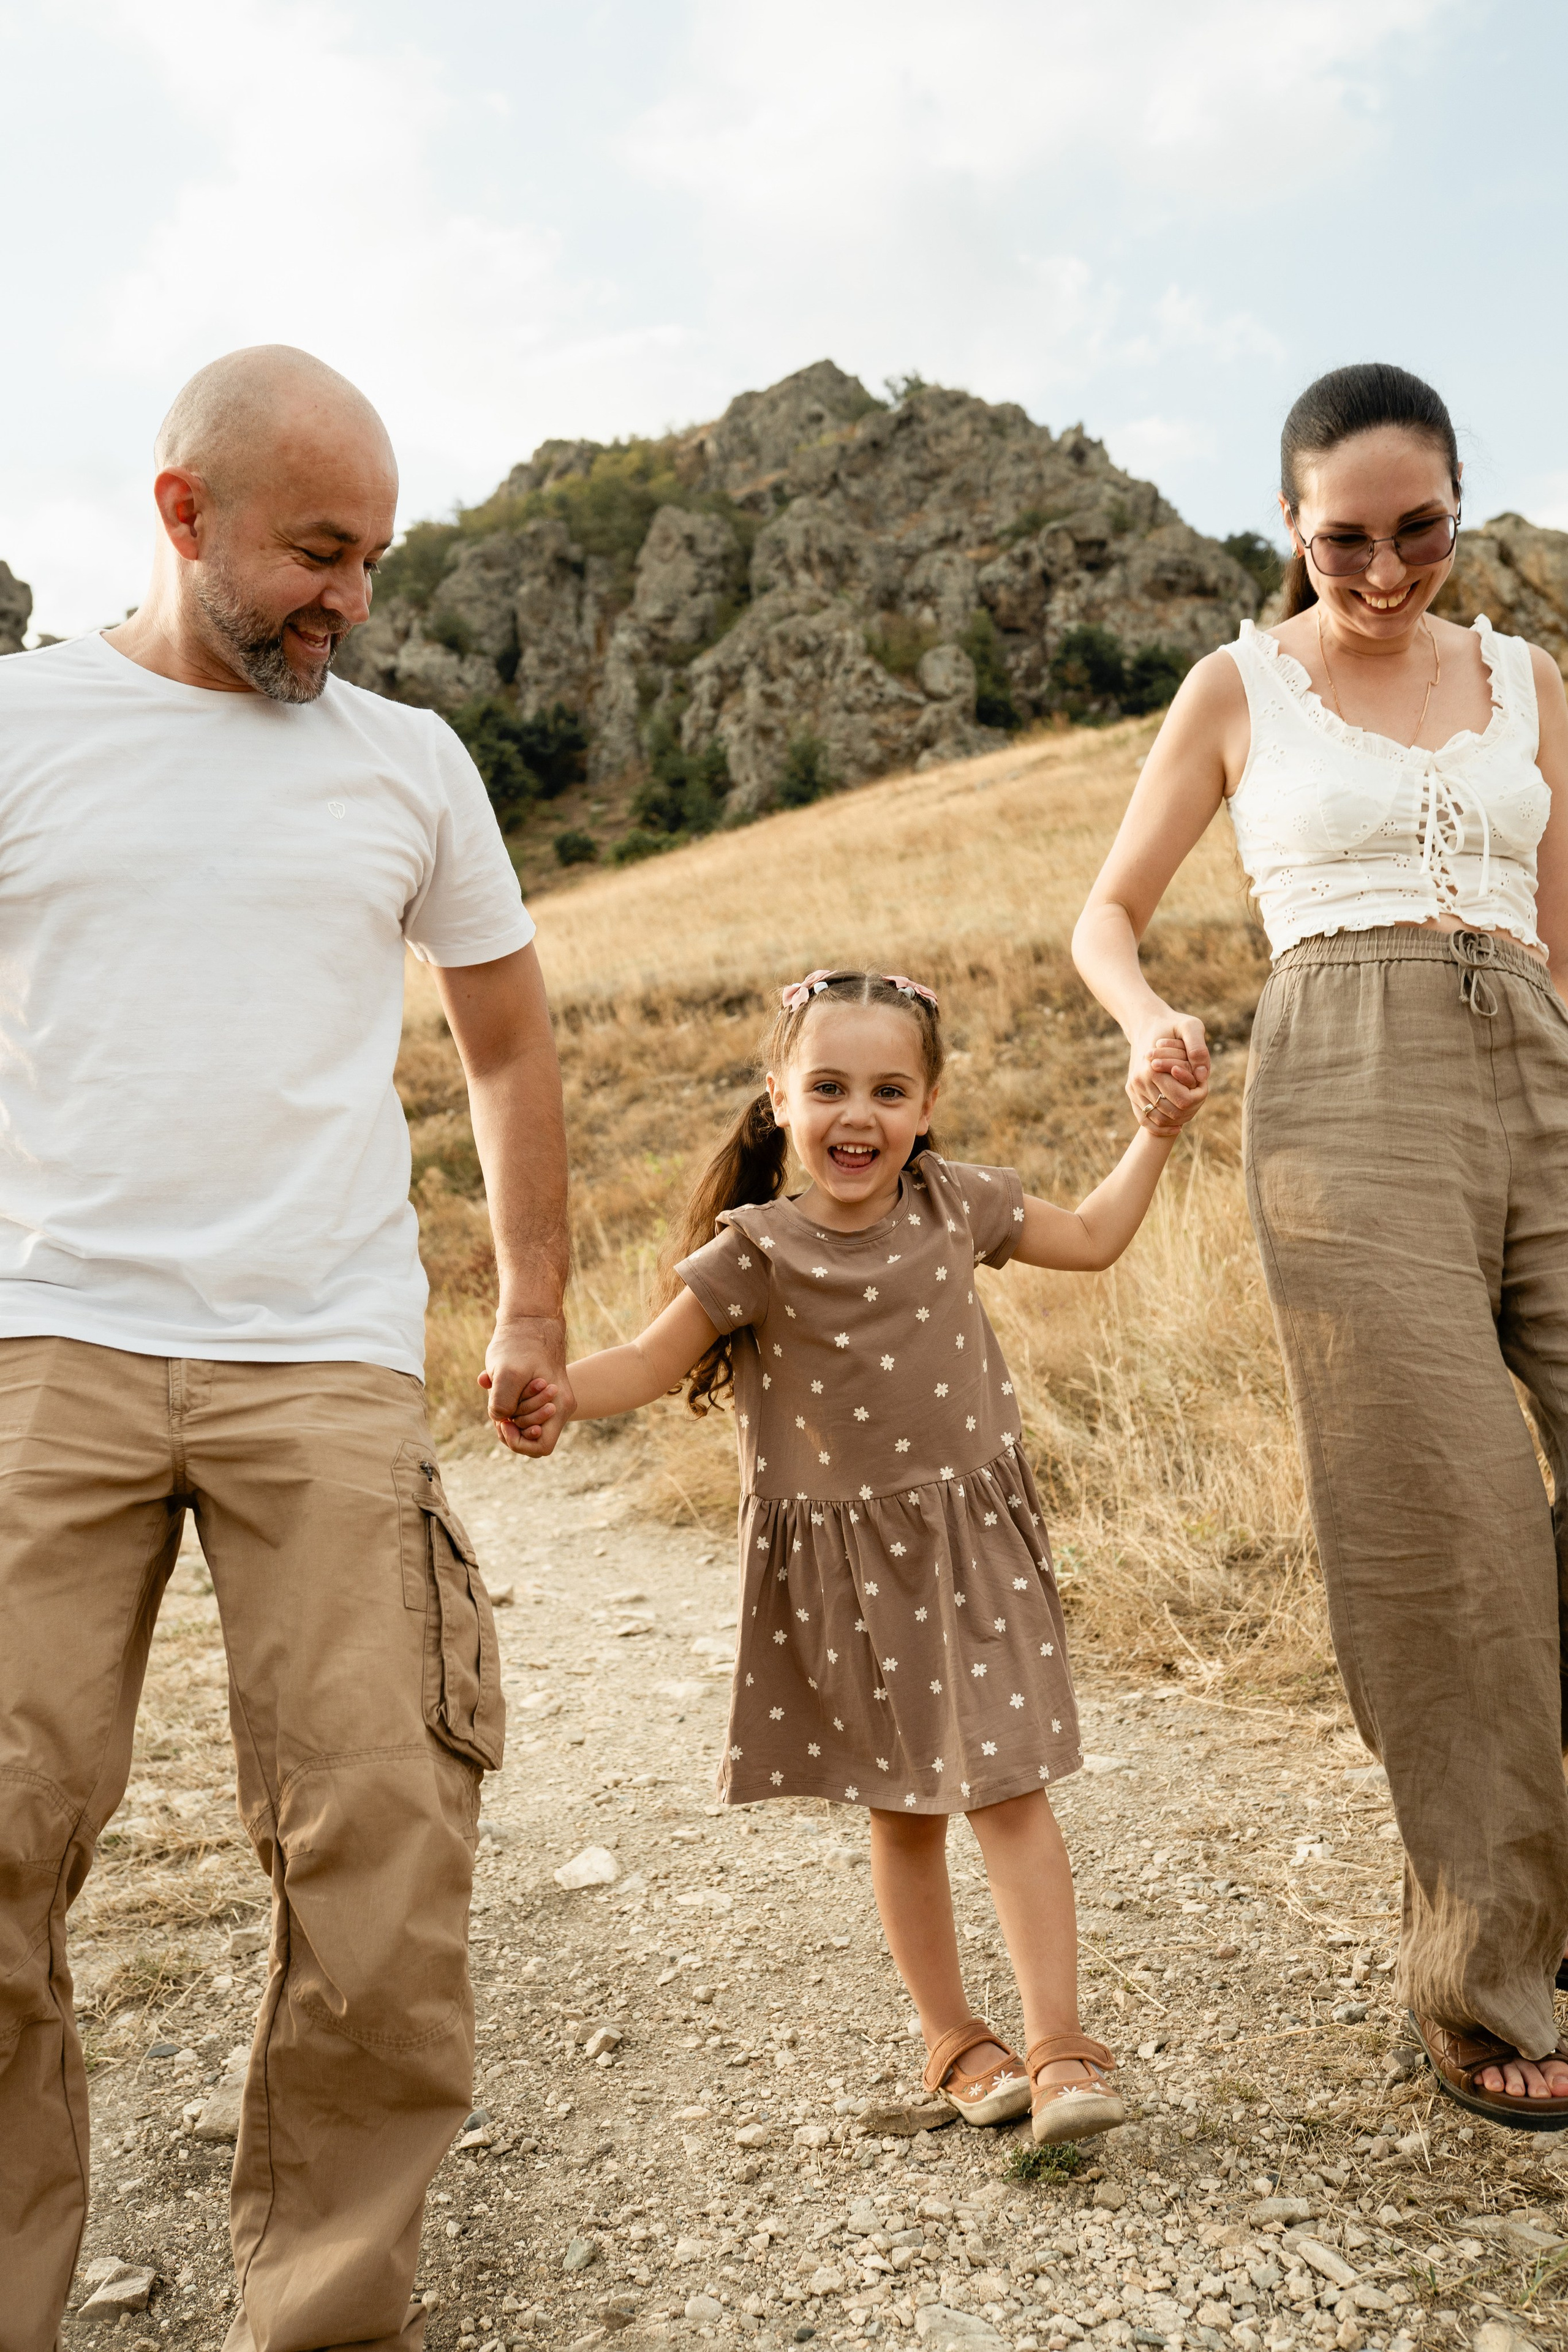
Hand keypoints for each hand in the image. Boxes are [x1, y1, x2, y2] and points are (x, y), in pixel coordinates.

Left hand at [478, 1314, 575, 1457]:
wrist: (531, 1319)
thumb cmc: (520, 1343)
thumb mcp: (506, 1372)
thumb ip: (502, 1402)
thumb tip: (501, 1420)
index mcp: (559, 1406)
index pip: (540, 1447)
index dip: (517, 1441)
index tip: (503, 1422)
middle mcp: (559, 1407)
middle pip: (530, 1436)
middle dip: (510, 1425)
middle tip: (498, 1404)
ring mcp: (551, 1400)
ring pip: (524, 1423)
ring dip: (507, 1412)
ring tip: (498, 1389)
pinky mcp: (541, 1393)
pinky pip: (521, 1408)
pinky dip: (507, 1401)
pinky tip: (497, 1383)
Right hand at [1126, 1009, 1209, 1134]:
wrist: (1146, 1024)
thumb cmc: (1172, 1025)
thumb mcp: (1191, 1026)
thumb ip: (1198, 1047)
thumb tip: (1202, 1075)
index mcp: (1152, 1068)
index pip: (1183, 1100)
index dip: (1200, 1097)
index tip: (1204, 1085)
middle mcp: (1139, 1081)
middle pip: (1172, 1113)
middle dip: (1191, 1110)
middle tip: (1200, 1098)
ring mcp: (1133, 1088)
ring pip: (1158, 1119)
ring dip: (1178, 1120)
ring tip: (1191, 1109)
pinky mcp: (1131, 1092)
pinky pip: (1144, 1119)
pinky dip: (1160, 1128)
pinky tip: (1177, 1126)